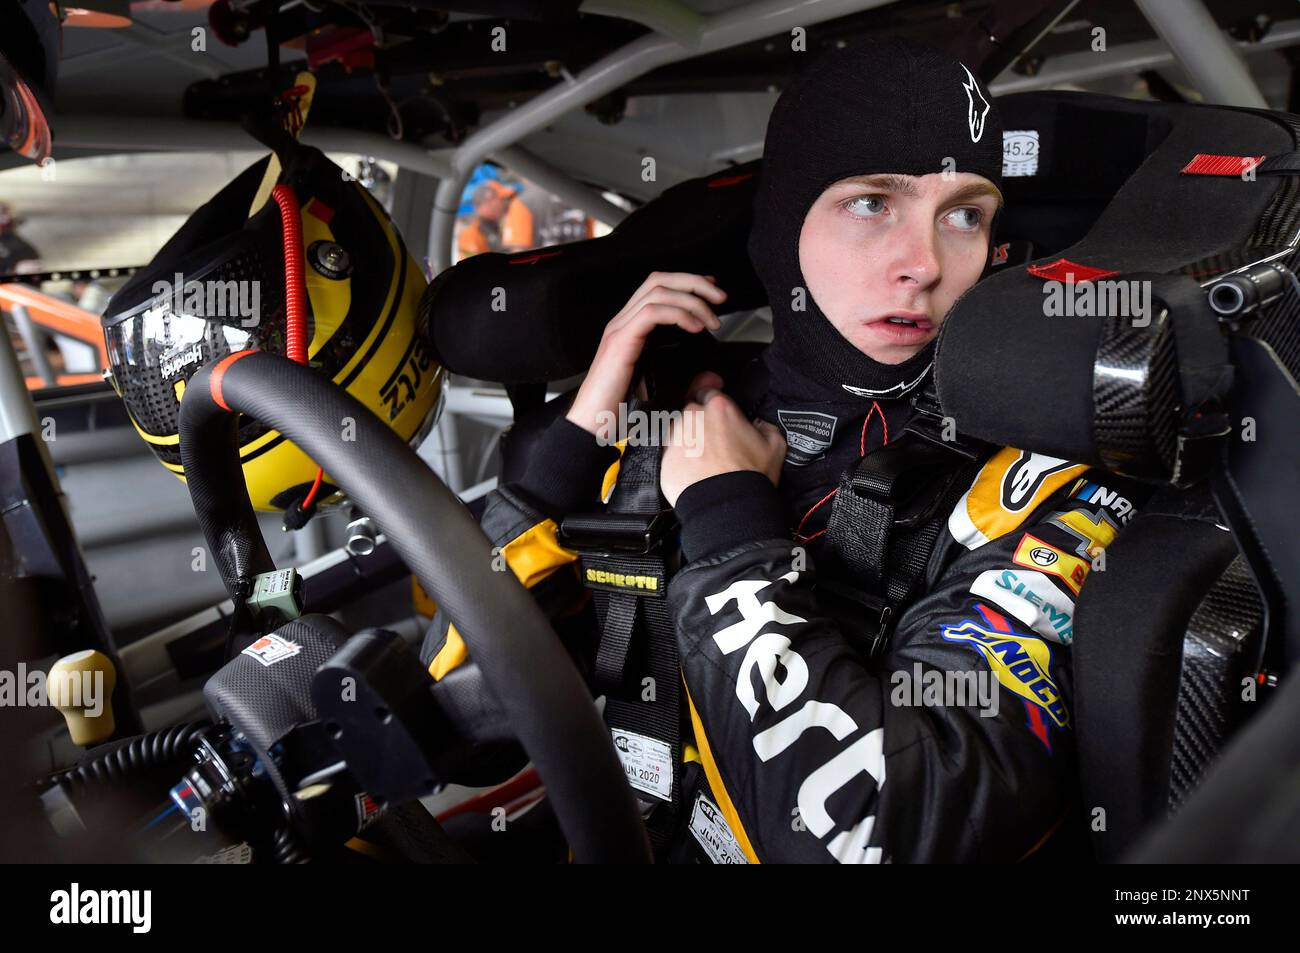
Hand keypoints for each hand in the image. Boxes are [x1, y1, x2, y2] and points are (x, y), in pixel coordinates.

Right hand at [566, 272, 724, 439]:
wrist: (591, 423)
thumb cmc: (617, 408)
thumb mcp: (652, 383)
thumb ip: (672, 370)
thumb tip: (707, 375)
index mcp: (629, 327)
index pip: (658, 287)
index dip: (687, 283)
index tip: (711, 291)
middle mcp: (621, 321)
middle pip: (659, 280)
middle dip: (694, 283)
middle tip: (720, 297)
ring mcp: (619, 329)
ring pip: (658, 293)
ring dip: (692, 301)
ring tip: (712, 319)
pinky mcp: (620, 341)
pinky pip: (652, 313)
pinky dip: (678, 315)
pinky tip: (694, 327)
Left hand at [660, 372, 785, 506]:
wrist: (727, 506)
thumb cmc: (750, 476)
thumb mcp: (775, 445)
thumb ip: (764, 426)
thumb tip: (758, 425)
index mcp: (719, 407)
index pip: (708, 389)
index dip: (711, 392)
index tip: (714, 397)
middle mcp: (693, 417)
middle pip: (693, 410)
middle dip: (702, 421)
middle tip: (717, 440)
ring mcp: (676, 438)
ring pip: (681, 431)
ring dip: (691, 440)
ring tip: (707, 461)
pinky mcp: (665, 459)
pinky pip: (672, 453)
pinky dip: (682, 459)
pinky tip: (696, 471)